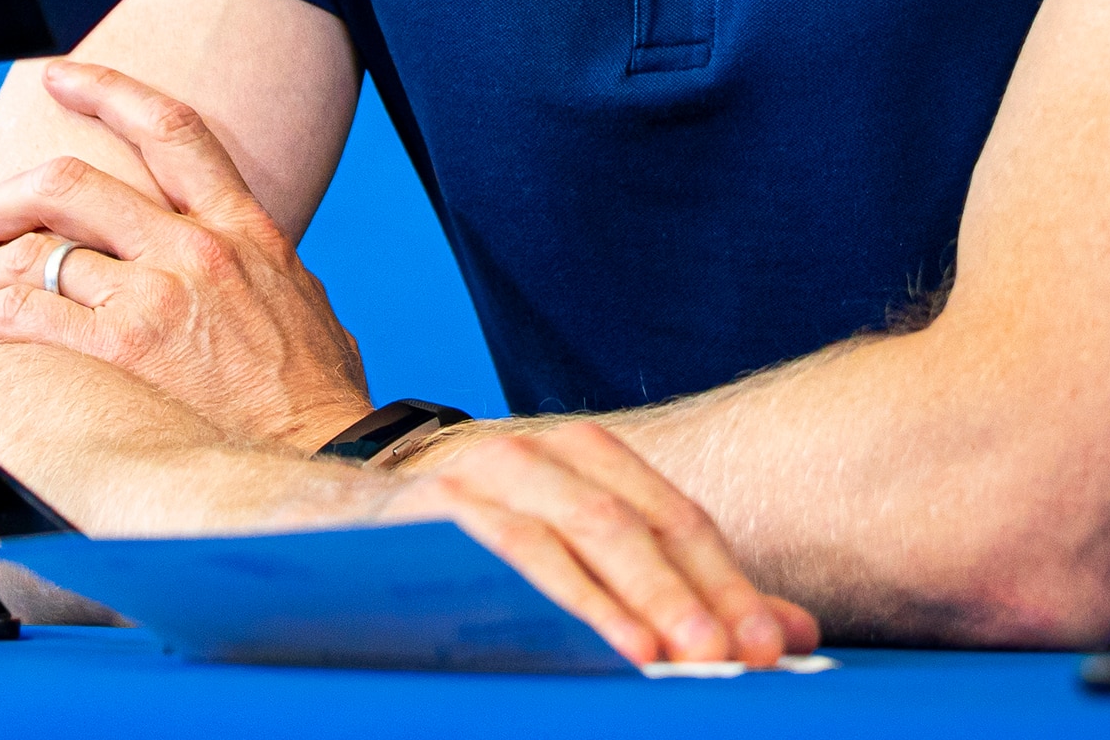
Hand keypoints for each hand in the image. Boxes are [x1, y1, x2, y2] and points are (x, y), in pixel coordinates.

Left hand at [0, 60, 374, 451]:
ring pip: (37, 250)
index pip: (169, 128)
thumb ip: (246, 260)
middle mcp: (195, 246)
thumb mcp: (296, 291)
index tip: (60, 79)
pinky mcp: (128, 347)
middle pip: (71, 184)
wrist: (328, 447)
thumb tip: (221, 256)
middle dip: (2, 197)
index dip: (107, 90)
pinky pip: (29, 313)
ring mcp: (159, 294)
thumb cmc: (315, 387)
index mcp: (241, 223)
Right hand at [380, 422, 820, 668]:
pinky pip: (515, 553)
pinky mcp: (436, 507)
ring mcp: (485, 473)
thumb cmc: (460, 551)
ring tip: (688, 657)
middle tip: (745, 657)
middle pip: (641, 525)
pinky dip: (569, 600)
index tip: (777, 644)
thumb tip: (788, 634)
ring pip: (586, 533)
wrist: (321, 524)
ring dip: (645, 599)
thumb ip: (673, 592)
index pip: (677, 518)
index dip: (732, 582)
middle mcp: (541, 451)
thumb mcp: (567, 561)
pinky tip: (609, 644)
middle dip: (700, 594)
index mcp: (584, 457)